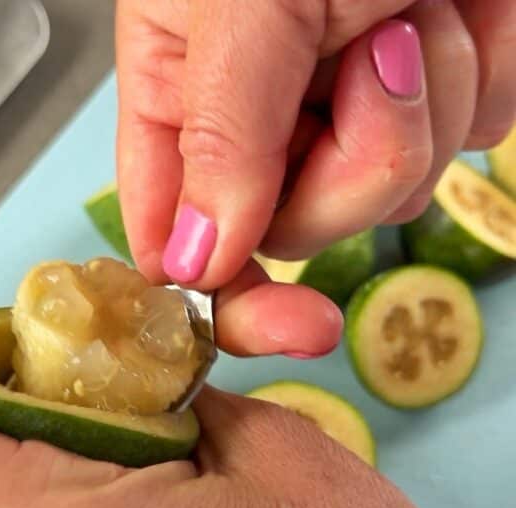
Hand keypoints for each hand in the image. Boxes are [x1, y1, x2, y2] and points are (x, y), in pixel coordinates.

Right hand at [116, 0, 515, 282]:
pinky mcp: (431, 101)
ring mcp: (345, 116)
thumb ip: (215, 137)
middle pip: (293, 230)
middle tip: (367, 61)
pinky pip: (463, 147)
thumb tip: (192, 260)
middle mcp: (257, 119)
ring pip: (387, 198)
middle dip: (351, 167)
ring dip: (419, 109)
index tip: (293, 325)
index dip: (229, 297)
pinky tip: (460, 9)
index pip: (178, 241)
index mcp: (180, 94)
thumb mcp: (244, 2)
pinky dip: (479, 81)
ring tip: (407, 8)